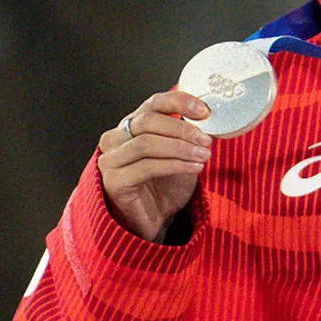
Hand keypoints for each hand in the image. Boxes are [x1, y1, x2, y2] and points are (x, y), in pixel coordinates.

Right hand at [97, 90, 212, 240]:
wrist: (156, 218)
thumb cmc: (166, 184)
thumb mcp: (181, 152)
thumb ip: (188, 133)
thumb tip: (210, 116)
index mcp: (133, 125)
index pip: (153, 103)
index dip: (179, 102)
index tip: (205, 111)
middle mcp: (116, 139)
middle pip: (148, 121)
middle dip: (182, 129)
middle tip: (207, 140)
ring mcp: (111, 160)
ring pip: (146, 143)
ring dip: (181, 148)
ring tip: (204, 155)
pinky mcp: (114, 181)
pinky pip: (146, 166)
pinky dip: (175, 164)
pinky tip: (194, 167)